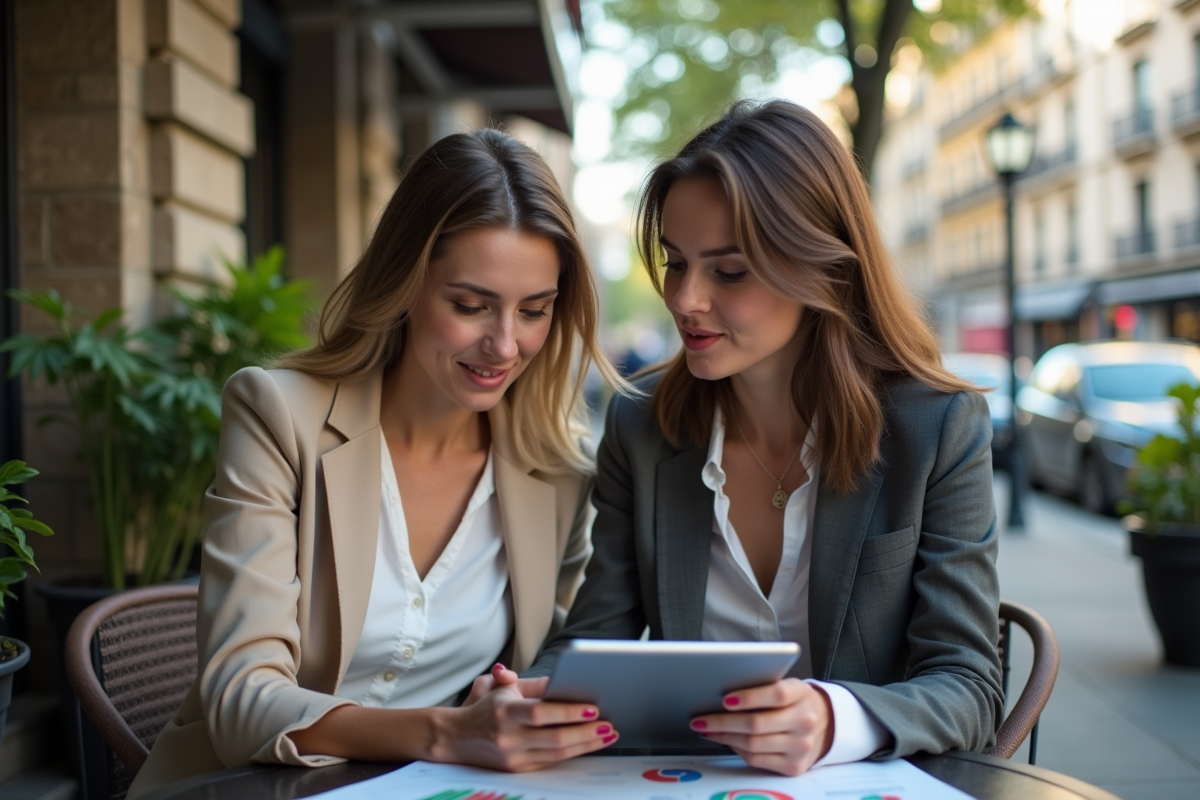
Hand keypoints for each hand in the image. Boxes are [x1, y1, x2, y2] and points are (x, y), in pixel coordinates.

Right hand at [433, 663, 618, 771]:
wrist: (456, 737)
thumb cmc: (486, 707)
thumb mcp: (503, 687)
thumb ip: (533, 683)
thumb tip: (563, 679)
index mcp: (505, 712)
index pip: (541, 713)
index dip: (568, 713)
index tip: (593, 708)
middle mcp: (509, 737)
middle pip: (554, 739)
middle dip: (586, 733)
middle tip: (609, 725)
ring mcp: (513, 758)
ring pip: (557, 754)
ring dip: (586, 745)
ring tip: (608, 735)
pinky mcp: (518, 770)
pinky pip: (552, 763)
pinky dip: (574, 753)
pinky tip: (590, 744)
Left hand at [689, 678, 833, 775]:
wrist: (825, 725)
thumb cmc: (795, 701)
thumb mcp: (788, 685)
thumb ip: (763, 686)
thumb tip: (722, 694)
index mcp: (802, 695)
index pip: (776, 695)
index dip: (749, 697)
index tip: (725, 699)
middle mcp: (805, 722)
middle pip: (757, 724)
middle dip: (723, 722)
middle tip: (701, 719)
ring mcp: (800, 747)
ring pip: (753, 744)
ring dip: (724, 737)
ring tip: (706, 729)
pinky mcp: (793, 766)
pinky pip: (757, 760)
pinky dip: (736, 750)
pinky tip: (725, 741)